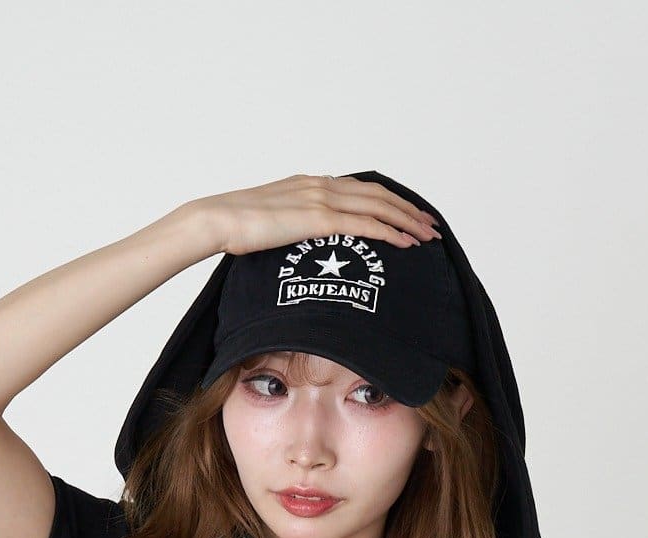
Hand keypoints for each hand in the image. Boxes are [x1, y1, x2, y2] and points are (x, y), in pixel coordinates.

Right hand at [189, 174, 442, 258]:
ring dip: (407, 220)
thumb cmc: (235, 226)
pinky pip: (366, 224)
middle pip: (378, 194)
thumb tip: (295, 243)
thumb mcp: (269, 222)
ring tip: (428, 235)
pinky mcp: (319, 219)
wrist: (218, 219)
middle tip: (430, 225)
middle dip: (408, 210)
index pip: (360, 188)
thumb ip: (289, 225)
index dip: (388, 200)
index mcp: (310, 184)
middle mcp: (321, 185)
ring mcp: (321, 199)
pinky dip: (391, 232)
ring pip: (379, 206)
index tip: (407, 214)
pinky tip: (407, 243)